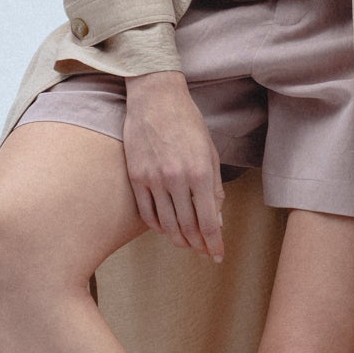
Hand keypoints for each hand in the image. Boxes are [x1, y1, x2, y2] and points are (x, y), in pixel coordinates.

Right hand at [122, 71, 225, 261]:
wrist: (156, 98)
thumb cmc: (188, 123)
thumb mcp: (210, 152)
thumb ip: (214, 188)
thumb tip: (216, 219)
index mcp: (200, 172)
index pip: (208, 221)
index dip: (214, 242)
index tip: (217, 254)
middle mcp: (176, 179)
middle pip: (188, 227)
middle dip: (198, 245)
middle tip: (203, 252)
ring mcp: (153, 179)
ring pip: (166, 224)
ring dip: (179, 240)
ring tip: (186, 244)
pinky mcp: (136, 176)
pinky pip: (146, 212)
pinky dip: (157, 226)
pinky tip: (165, 229)